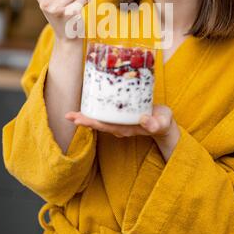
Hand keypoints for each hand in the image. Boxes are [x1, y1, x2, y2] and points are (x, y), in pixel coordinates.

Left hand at [65, 104, 179, 143]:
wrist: (165, 123)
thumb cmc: (163, 122)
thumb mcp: (162, 122)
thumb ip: (155, 123)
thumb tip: (143, 120)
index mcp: (127, 128)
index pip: (106, 126)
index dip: (92, 122)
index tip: (79, 120)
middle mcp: (120, 127)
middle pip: (99, 124)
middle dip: (84, 120)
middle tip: (68, 115)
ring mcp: (120, 122)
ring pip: (100, 120)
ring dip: (86, 116)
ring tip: (72, 113)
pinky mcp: (121, 116)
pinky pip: (106, 114)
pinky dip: (96, 109)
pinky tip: (88, 104)